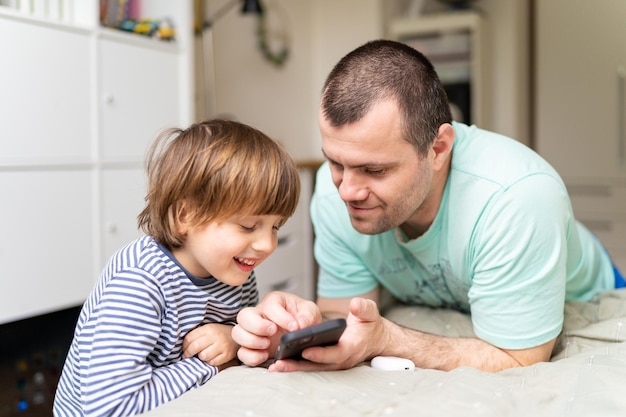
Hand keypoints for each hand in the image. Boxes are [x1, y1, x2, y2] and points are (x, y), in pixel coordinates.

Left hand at [183, 323, 237, 366]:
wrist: (237, 337)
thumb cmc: (218, 334)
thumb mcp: (208, 329)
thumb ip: (196, 335)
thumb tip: (183, 347)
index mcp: (208, 328)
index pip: (190, 338)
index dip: (184, 346)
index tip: (184, 350)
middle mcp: (215, 336)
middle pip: (195, 346)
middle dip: (188, 353)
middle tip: (188, 356)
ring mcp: (222, 346)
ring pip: (204, 356)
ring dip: (201, 357)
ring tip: (203, 355)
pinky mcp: (227, 355)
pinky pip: (213, 362)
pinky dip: (210, 362)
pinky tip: (212, 357)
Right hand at [232, 291, 321, 365]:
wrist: (301, 333)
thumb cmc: (302, 317)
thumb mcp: (310, 311)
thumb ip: (308, 314)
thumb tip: (301, 324)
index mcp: (273, 302)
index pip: (270, 305)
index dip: (281, 317)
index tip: (294, 327)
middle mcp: (259, 315)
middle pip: (243, 316)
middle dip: (257, 325)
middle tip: (273, 331)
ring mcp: (253, 332)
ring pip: (237, 333)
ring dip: (251, 341)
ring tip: (268, 344)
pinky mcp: (252, 348)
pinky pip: (242, 353)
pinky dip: (252, 356)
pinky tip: (265, 355)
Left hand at [269, 297, 387, 371]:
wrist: (376, 339)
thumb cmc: (370, 325)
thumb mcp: (370, 313)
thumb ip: (363, 308)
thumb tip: (354, 305)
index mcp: (352, 346)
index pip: (336, 353)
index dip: (321, 353)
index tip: (305, 351)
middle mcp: (342, 359)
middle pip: (319, 366)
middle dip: (299, 365)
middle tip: (280, 363)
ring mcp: (335, 364)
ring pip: (313, 368)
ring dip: (294, 368)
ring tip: (275, 366)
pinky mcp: (328, 363)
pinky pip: (311, 367)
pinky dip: (297, 366)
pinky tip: (280, 364)